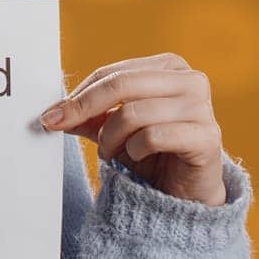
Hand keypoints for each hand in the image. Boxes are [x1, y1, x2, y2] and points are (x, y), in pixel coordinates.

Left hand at [39, 52, 225, 205]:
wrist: (184, 192)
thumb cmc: (150, 153)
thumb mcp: (112, 128)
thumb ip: (87, 115)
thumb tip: (52, 112)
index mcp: (168, 67)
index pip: (111, 74)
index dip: (77, 95)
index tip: (50, 115)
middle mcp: (190, 80)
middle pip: (121, 85)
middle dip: (84, 108)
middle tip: (61, 127)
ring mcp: (203, 108)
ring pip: (133, 113)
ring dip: (110, 137)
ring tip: (110, 152)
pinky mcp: (207, 137)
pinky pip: (153, 136)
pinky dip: (134, 150)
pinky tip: (138, 157)